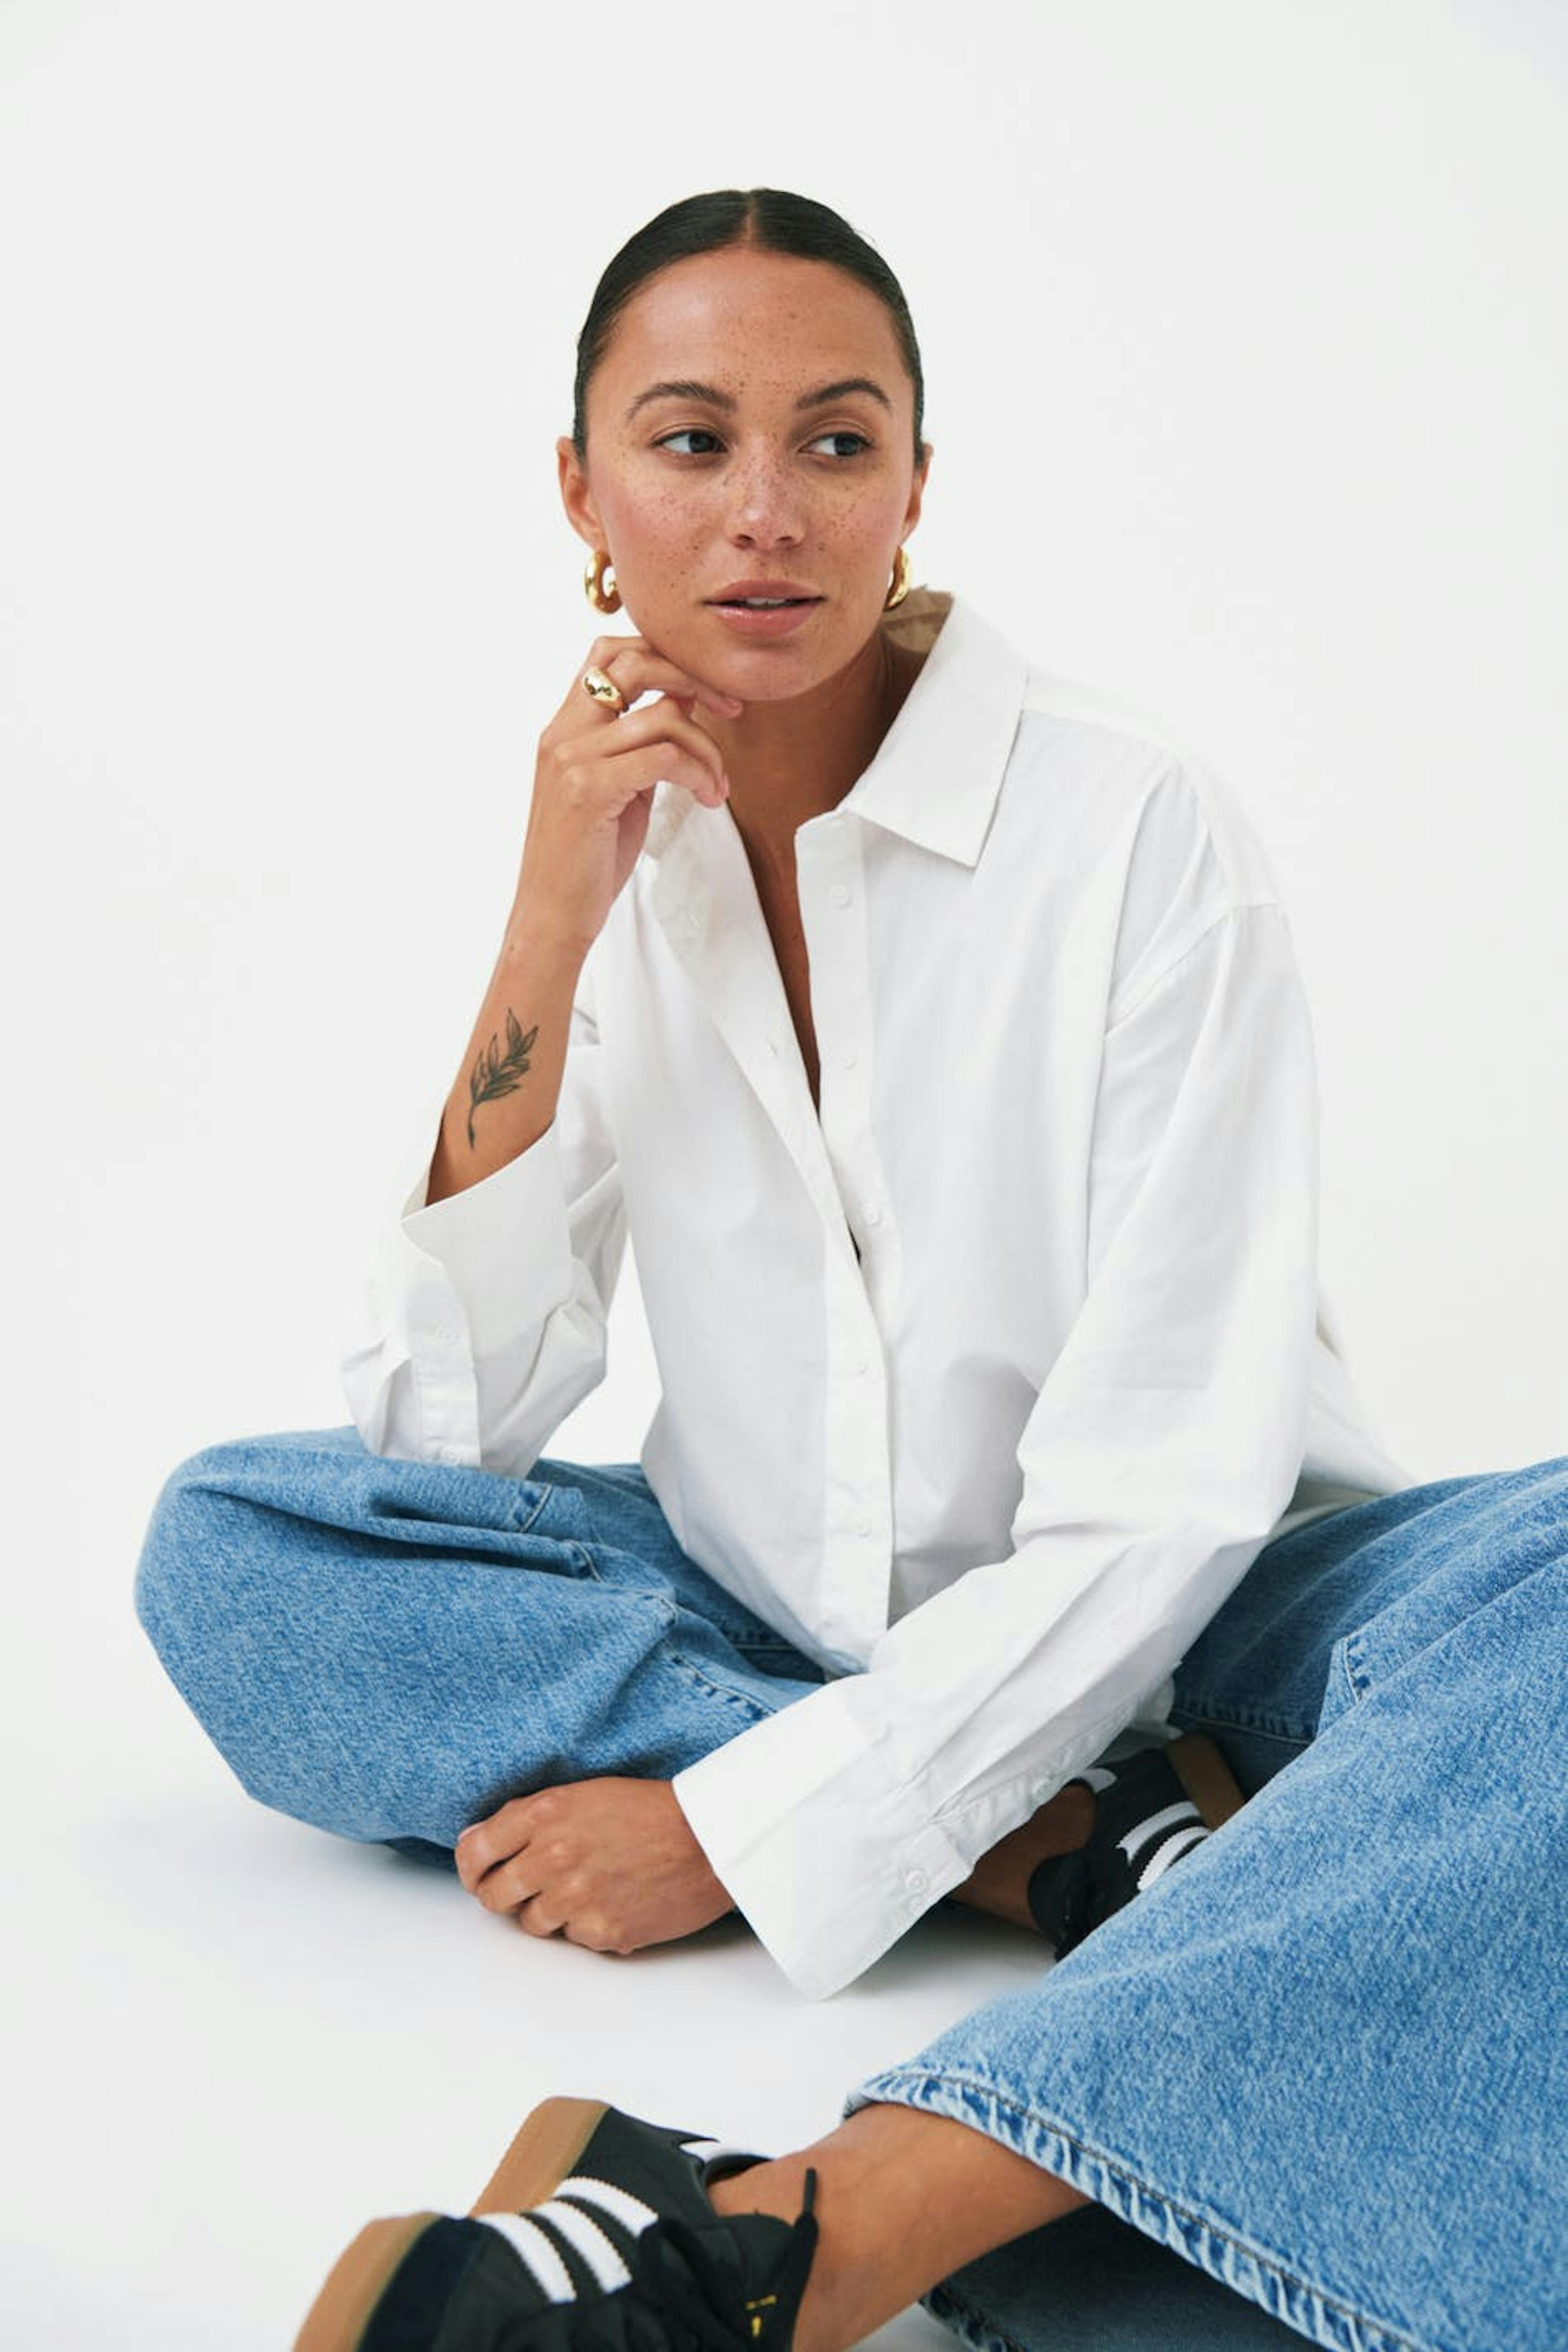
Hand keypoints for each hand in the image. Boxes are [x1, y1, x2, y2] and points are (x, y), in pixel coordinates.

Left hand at [454, 1776, 734, 1954]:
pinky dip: (586, 1925)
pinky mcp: (603, 1933)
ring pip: (531, 1923)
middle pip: (494, 1896)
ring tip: (584, 1888)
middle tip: (524, 1887)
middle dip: (502, 1894)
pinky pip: (573, 1939)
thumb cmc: (651, 1811)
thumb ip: (527, 1816)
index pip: (475, 1852)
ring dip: (548, 1910)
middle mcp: (553, 1858)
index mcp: (545, 1815)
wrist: (712, 1840)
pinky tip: (613, 1900)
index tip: (479, 1871)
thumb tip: (475, 1841)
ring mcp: (577, 1900)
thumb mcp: (584, 1793)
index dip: (471, 1866)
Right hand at [514, 637, 742, 960]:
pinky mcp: (588, 788)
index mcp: (564, 729)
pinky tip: (707, 797)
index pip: (611, 654)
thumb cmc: (587, 860)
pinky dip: (700, 773)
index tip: (711, 694)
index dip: (667, 659)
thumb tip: (683, 700)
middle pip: (632, 660)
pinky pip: (664, 757)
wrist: (551, 917)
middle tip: (730, 709)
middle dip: (693, 676)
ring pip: (662, 716)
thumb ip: (643, 743)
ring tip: (717, 786)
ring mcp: (572, 758)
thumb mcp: (621, 788)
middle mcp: (562, 734)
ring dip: (708, 748)